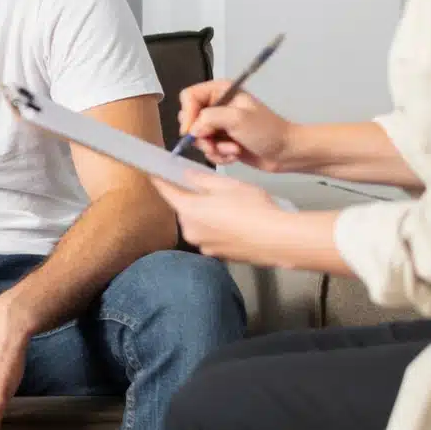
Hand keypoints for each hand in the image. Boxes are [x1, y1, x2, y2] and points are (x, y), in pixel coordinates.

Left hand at [152, 174, 288, 264]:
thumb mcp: (227, 185)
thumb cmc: (252, 208)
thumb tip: (187, 176)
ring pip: (200, 224)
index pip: (166, 192)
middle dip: (194, 199)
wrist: (277, 239)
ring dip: (208, 215)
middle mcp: (191, 231)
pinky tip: (238, 224)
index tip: (153, 174)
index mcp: (188, 210)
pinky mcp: (218, 255)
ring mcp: (204, 246)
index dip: (160, 181)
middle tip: (215, 191)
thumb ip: (202, 179)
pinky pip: (212, 236)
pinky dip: (219, 229)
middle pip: (185, 209)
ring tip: (233, 208)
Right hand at [179, 81, 297, 171]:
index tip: (191, 132)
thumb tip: (192, 130)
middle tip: (215, 143)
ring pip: (198, 138)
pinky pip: (207, 149)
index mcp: (220, 91)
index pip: (189, 97)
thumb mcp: (238, 119)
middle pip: (190, 119)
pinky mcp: (221, 141)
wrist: (286, 152)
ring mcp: (219, 124)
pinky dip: (219, 155)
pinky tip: (234, 155)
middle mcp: (217, 105)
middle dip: (202, 136)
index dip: (187, 114)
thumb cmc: (266, 131)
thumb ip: (209, 118)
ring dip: (214, 148)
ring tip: (232, 150)